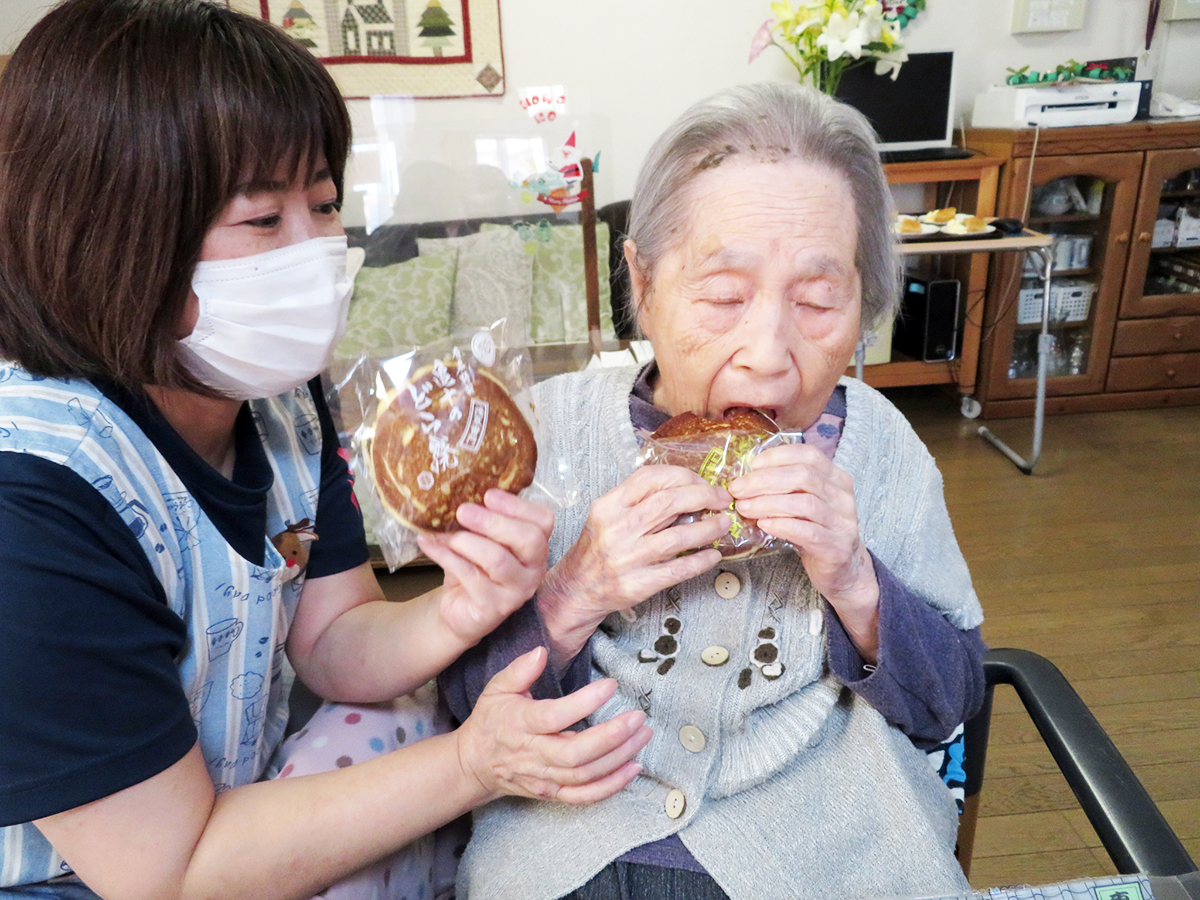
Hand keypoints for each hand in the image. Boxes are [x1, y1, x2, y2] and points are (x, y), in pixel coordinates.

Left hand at [417, 489, 554, 646]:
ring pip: (498, 560)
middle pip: (528, 539)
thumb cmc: (474, 566)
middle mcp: (535, 568)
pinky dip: (446, 556)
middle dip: (493, 522)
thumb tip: (459, 489)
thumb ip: (481, 517)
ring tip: (443, 533)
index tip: (488, 495)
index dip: (517, 505)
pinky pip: (470, 576)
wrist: (459, 608)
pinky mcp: (495, 608)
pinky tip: (428, 544)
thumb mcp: (481, 538)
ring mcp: (517, 591)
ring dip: (466, 541)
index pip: (543, 520)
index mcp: (536, 545)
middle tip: (463, 511)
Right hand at [456, 647, 652, 804]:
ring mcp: (544, 778)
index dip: (584, 702)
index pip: (554, 716)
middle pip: (576, 753)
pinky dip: (612, 786)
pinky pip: (585, 796)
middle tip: (638, 716)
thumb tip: (541, 652)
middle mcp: (534, 754)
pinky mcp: (553, 794)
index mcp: (520, 724)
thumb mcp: (497, 688)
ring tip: (643, 735)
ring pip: (585, 775)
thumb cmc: (491, 721)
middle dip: (612, 736)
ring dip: (619, 758)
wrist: (475, 764)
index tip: (610, 685)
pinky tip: (634, 768)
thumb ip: (519, 670)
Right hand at [538, 466, 730, 666]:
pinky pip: (677, 570)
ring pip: (678, 537)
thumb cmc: (598, 547)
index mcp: (609, 506)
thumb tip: (687, 488)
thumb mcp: (608, 514)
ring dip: (708, 528)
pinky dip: (700, 561)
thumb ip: (639, 500)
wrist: (576, 588)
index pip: (651, 478)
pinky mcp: (638, 584)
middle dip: (703, 496)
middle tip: (721, 500)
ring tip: (723, 524)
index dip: (684, 476)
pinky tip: (713, 554)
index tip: (702, 483)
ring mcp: (628, 558)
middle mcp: (617, 529)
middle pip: (669, 502)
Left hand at [729, 444, 879, 655]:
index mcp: (836, 478)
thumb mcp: (803, 503)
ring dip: (768, 503)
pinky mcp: (836, 547)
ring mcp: (842, 523)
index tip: (751, 466)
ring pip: (804, 503)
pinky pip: (806, 532)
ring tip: (744, 507)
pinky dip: (781, 525)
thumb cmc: (816, 531)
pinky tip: (763, 524)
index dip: (777, 457)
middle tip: (737, 489)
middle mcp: (843, 497)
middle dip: (764, 480)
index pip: (808, 455)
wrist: (842, 570)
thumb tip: (745, 478)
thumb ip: (784, 488)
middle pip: (803, 476)